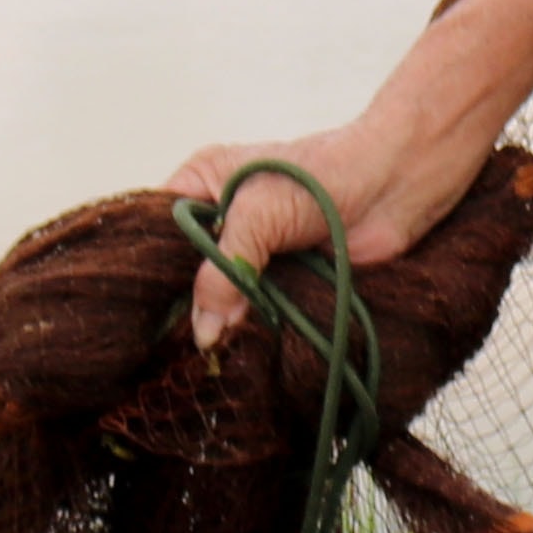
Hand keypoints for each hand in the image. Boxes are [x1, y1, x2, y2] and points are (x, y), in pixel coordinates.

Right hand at [170, 127, 402, 346]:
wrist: (393, 185)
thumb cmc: (321, 178)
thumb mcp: (256, 214)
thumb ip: (223, 270)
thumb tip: (204, 334)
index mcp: (199, 185)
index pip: (154, 233)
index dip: (147, 271)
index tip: (139, 313)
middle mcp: (220, 219)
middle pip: (185, 272)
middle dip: (185, 305)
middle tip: (172, 345)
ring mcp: (252, 252)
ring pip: (221, 298)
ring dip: (221, 323)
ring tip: (208, 355)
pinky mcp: (281, 279)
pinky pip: (255, 311)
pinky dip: (251, 329)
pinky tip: (240, 350)